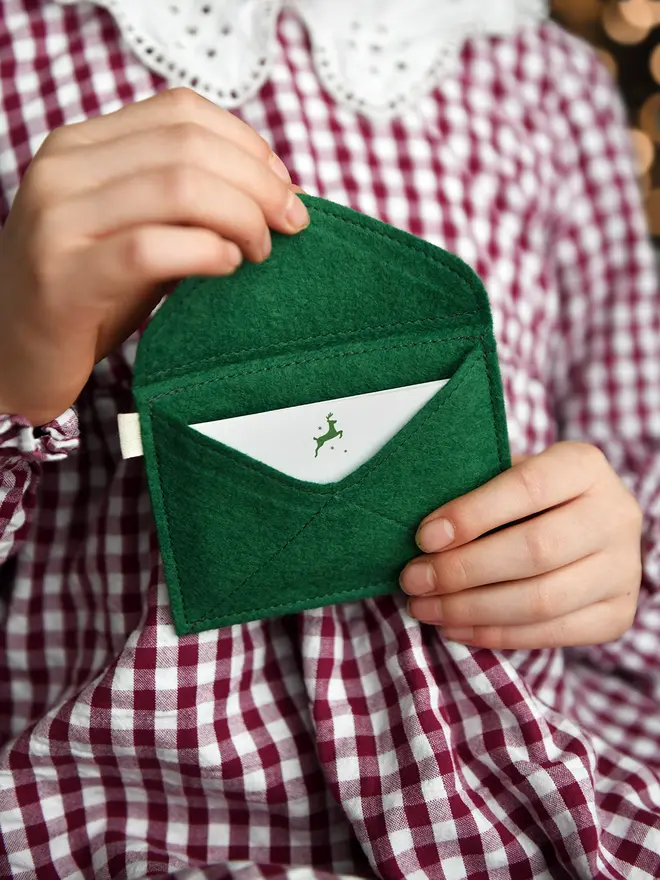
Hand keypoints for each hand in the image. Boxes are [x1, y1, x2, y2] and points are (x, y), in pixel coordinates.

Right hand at [0, 87, 308, 425]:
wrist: (13, 352)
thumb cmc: (88, 295)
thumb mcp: (135, 230)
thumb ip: (184, 201)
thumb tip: (273, 192)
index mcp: (81, 146)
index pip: (181, 111)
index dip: (247, 144)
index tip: (283, 187)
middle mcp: (64, 169)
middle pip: (188, 146)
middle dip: (258, 184)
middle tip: (290, 225)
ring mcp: (58, 220)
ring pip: (177, 187)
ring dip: (241, 218)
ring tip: (260, 252)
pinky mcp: (64, 277)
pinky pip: (152, 248)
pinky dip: (207, 252)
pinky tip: (229, 267)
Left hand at [399, 442, 642, 648]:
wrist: (584, 525)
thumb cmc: (527, 496)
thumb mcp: (507, 475)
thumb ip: (475, 491)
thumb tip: (425, 532)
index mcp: (584, 467)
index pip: (527, 487)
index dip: (472, 515)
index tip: (424, 537)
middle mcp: (615, 515)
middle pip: (535, 551)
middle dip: (463, 570)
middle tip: (414, 580)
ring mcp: (623, 568)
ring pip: (542, 600)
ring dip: (472, 609)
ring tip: (426, 608)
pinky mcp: (617, 613)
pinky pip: (552, 634)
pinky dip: (495, 635)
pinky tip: (456, 627)